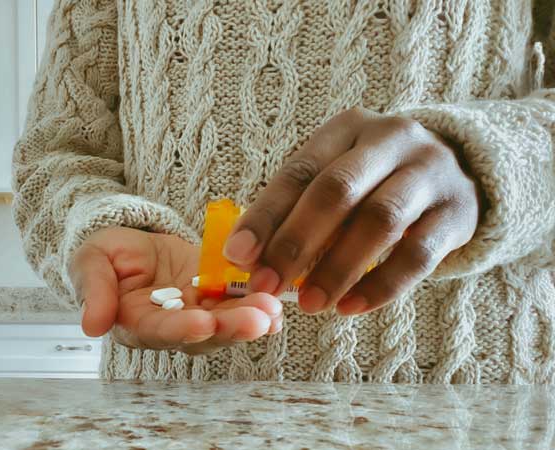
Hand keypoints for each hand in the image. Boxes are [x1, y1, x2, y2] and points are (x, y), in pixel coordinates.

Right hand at [70, 227, 282, 354]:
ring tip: (274, 309)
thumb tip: (92, 326)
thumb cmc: (107, 255)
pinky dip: (260, 303)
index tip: (203, 322)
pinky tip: (279, 301)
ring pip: (228, 322)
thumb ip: (94, 289)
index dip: (182, 329)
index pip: (160, 331)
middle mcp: (173, 326)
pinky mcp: (218, 295)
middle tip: (257, 319)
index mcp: (138, 323)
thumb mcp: (90, 262)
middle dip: (231, 328)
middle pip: (204, 334)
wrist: (131, 243)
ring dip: (252, 317)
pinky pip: (240, 302)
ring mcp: (199, 312)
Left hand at [223, 107, 480, 315]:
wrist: (458, 172)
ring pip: (379, 220)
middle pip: (337, 191)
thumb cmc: (375, 182)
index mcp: (347, 128)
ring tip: (309, 305)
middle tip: (267, 285)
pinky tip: (350, 307)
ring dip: (337, 268)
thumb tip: (248, 259)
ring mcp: (430, 171)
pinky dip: (381, 285)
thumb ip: (298, 209)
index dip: (266, 215)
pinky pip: (419, 254)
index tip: (238, 256)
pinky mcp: (458, 211)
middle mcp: (391, 139)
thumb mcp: (338, 177)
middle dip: (296, 243)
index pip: (299, 171)